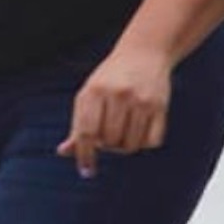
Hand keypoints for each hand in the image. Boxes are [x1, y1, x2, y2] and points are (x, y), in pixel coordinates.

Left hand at [58, 46, 174, 178]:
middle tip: (108, 136)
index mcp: (93, 91)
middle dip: (107, 146)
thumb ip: (77, 125)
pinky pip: (151, 142)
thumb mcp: (88, 96)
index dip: (84, 154)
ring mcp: (140, 100)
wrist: (143, 53)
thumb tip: (63, 152)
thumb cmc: (109, 79)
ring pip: (130, 145)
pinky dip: (144, 143)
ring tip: (122, 131)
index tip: (86, 170)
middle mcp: (117, 95)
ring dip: (125, 146)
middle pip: (109, 142)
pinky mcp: (160, 106)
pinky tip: (139, 129)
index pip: (86, 133)